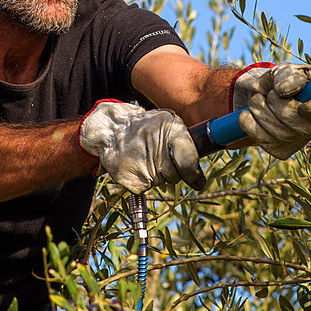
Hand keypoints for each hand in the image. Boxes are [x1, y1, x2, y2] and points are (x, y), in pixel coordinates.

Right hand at [79, 100, 204, 193]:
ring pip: (161, 182)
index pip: (189, 160)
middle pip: (176, 176)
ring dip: (156, 174)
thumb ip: (185, 142)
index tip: (198, 181)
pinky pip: (145, 188)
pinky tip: (135, 165)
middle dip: (173, 171)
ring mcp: (143, 166)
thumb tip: (199, 173)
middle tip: (159, 157)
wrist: (111, 129)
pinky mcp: (131, 180)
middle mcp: (157, 148)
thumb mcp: (168, 122)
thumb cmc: (145, 126)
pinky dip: (142, 180)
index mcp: (170, 129)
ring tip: (144, 157)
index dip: (194, 174)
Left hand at [230, 63, 310, 158]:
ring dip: (262, 113)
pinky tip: (248, 114)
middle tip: (269, 94)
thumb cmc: (277, 81)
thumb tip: (285, 90)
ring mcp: (300, 141)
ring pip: (282, 135)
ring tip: (256, 100)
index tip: (303, 106)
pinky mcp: (281, 150)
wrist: (256, 94)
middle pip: (304, 127)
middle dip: (279, 108)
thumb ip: (287, 76)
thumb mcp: (283, 71)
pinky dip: (250, 124)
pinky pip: (265, 141)